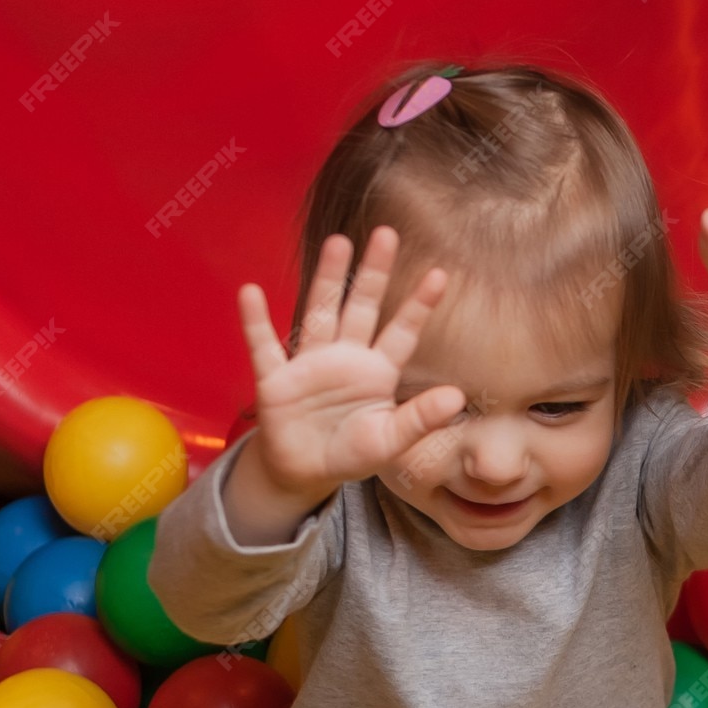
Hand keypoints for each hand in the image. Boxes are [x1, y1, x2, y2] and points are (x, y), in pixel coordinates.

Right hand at [236, 225, 466, 503]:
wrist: (304, 473)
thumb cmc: (350, 453)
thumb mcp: (389, 441)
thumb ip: (419, 419)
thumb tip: (457, 397)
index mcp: (377, 371)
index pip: (402, 332)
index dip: (419, 305)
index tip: (441, 274)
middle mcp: (345, 357)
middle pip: (362, 307)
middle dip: (373, 273)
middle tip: (387, 233)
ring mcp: (309, 364)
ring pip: (320, 313)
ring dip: (328, 279)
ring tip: (337, 242)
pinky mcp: (276, 380)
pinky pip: (263, 347)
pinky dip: (256, 322)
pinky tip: (250, 294)